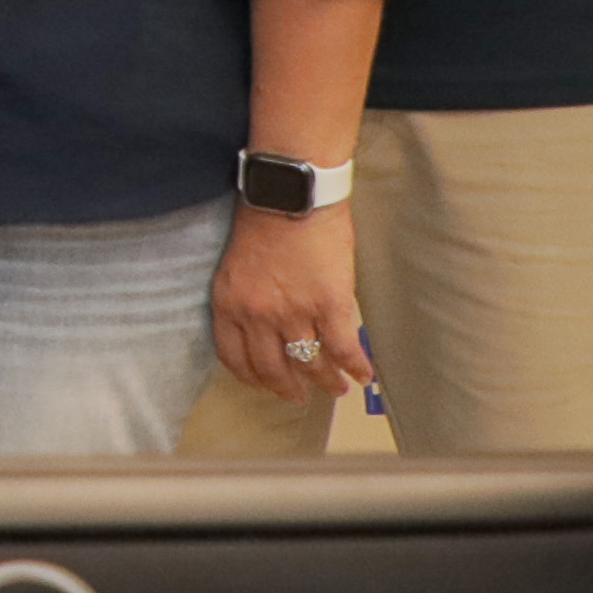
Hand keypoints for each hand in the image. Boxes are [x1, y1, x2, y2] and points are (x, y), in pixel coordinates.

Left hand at [212, 202, 373, 397]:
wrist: (290, 195)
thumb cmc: (263, 221)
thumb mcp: (236, 266)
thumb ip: (244, 299)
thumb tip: (261, 326)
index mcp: (228, 304)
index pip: (235, 357)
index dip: (253, 377)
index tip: (265, 385)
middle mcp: (257, 315)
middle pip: (272, 368)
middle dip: (288, 388)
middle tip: (300, 397)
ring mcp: (294, 312)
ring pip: (310, 362)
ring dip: (325, 381)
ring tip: (336, 389)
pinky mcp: (330, 305)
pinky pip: (343, 348)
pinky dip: (355, 366)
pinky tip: (364, 375)